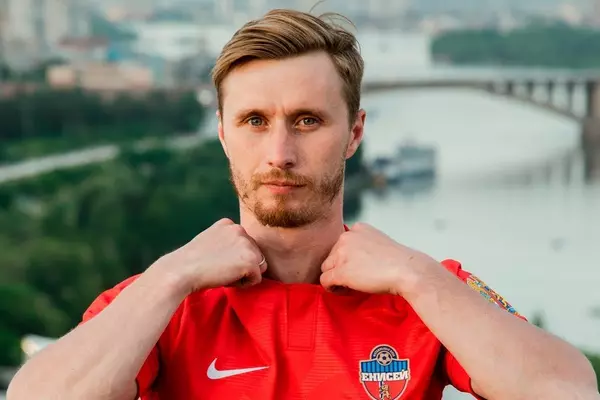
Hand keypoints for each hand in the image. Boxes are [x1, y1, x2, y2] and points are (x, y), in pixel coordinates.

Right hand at [154, 218, 266, 293]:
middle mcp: (240, 229)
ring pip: (258, 266)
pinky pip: (256, 279)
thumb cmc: (191, 263)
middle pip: (254, 254)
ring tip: (224, 274)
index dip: (232, 258)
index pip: (244, 245)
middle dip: (240, 265)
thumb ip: (227, 243)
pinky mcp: (250, 260)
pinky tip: (227, 279)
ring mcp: (246, 244)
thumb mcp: (210, 242)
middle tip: (219, 269)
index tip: (216, 261)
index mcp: (230, 224)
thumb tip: (241, 257)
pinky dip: (244, 284)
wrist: (181, 270)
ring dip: (244, 274)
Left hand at [320, 223, 438, 295]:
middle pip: (332, 256)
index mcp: (358, 228)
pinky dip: (331, 288)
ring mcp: (342, 254)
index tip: (359, 268)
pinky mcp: (341, 271)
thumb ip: (363, 247)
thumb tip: (352, 262)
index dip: (347, 258)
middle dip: (340, 268)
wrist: (407, 271)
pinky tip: (344, 291)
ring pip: (326, 268)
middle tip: (355, 279)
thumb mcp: (379, 243)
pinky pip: (325, 281)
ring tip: (350, 286)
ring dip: (335, 278)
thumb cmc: (399, 261)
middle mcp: (347, 237)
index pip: (341, 244)